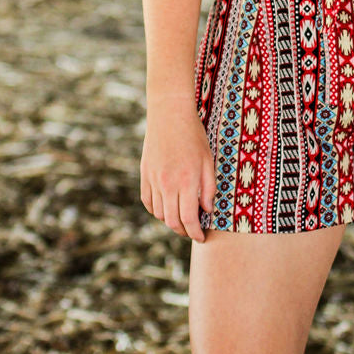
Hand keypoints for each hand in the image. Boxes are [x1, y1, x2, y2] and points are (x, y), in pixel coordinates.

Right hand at [140, 97, 215, 243]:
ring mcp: (153, 180)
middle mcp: (168, 184)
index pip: (189, 218)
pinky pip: (148, 201)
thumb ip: (209, 188)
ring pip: (159, 213)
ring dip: (170, 221)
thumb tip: (206, 210)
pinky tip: (166, 208)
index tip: (201, 237)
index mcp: (187, 181)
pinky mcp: (144, 175)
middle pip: (172, 221)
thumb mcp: (209, 161)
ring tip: (181, 219)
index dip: (195, 232)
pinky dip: (156, 210)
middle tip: (192, 231)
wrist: (170, 115)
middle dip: (183, 231)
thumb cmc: (194, 137)